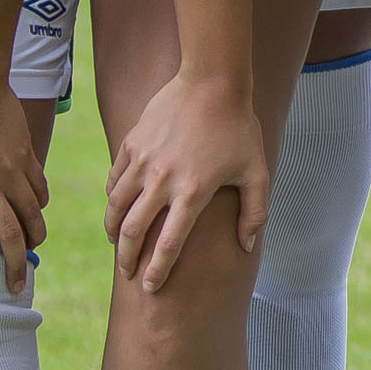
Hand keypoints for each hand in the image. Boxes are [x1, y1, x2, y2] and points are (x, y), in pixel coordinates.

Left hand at [0, 66, 47, 297]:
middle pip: (10, 236)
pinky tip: (34, 211)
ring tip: (30, 251)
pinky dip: (39, 206)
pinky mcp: (26, 156)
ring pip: (32, 216)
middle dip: (16, 266)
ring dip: (33, 239)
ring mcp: (11, 171)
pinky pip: (39, 190)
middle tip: (16, 287)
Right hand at [103, 68, 270, 291]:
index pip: (169, 245)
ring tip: (117, 245)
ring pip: (116, 207)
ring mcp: (143, 162)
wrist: (213, 81)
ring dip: (114, 231)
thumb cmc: (239, 128)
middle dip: (128, 259)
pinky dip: (113, 199)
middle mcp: (162, 181)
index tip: (150, 287)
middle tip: (127, 273)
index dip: (157, 271)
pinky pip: (115, 180)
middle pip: (134, 232)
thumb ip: (254, 213)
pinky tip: (118, 208)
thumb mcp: (257, 171)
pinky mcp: (131, 144)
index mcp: (193, 193)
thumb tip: (245, 246)